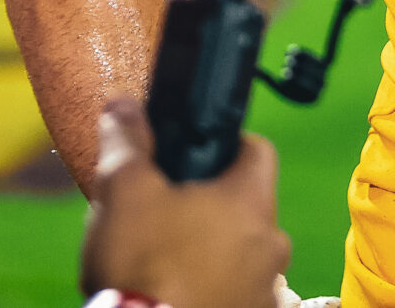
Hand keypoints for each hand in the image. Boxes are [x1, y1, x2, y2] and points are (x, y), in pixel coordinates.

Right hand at [81, 102, 291, 307]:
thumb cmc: (142, 267)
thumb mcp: (123, 192)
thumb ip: (126, 141)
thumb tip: (123, 105)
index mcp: (250, 202)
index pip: (257, 150)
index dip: (227, 144)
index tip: (195, 154)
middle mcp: (271, 245)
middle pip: (245, 206)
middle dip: (209, 206)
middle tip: (165, 214)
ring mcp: (266, 290)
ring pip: (241, 254)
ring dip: (212, 252)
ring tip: (165, 261)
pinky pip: (237, 292)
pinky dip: (213, 288)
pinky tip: (177, 291)